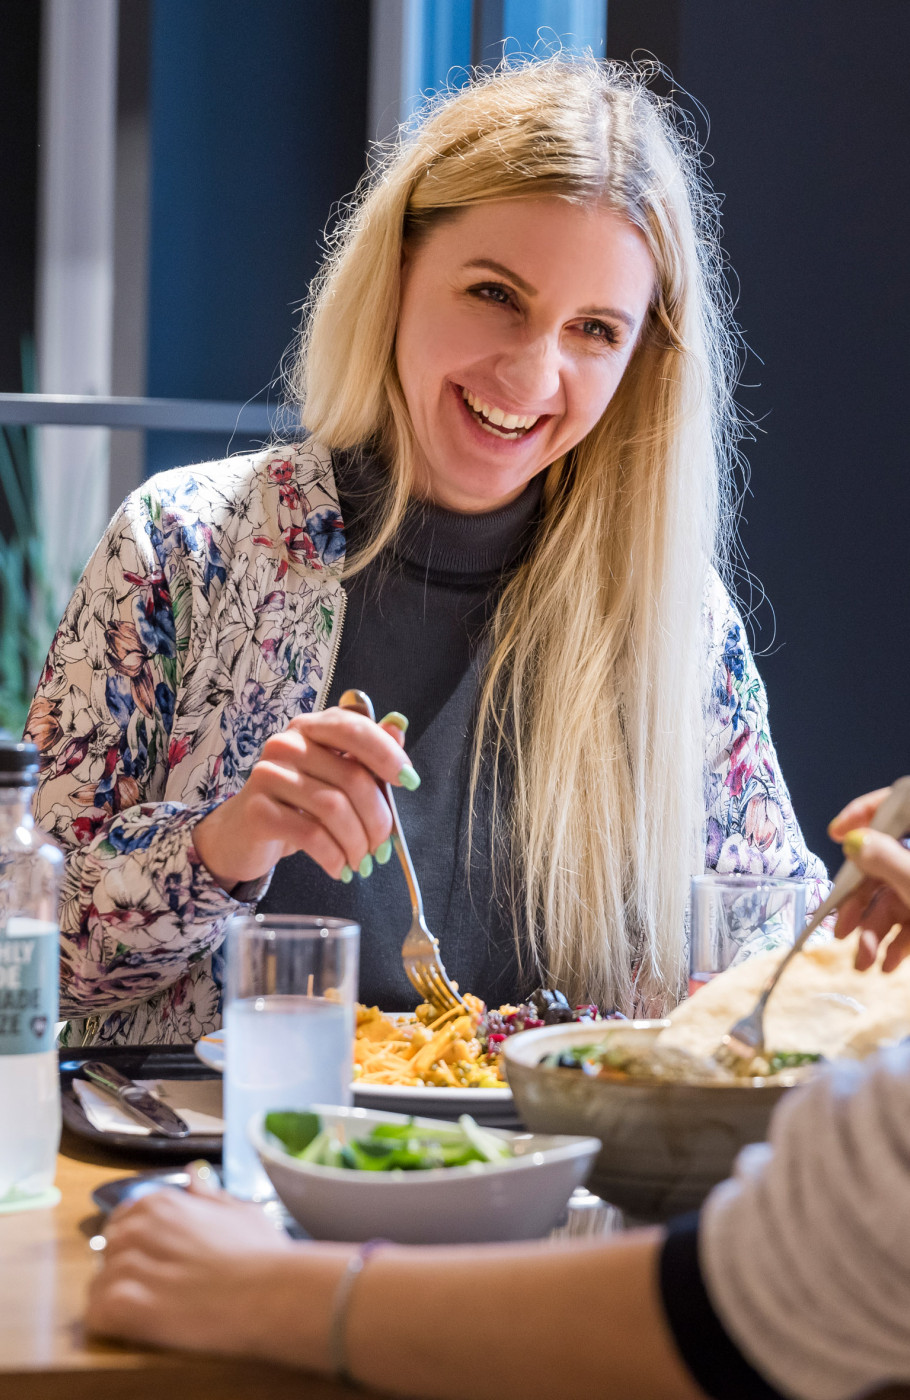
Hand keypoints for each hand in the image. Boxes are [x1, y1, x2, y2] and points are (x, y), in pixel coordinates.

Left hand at [85, 1177, 294, 1355]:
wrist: (268, 1293)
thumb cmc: (261, 1254)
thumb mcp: (240, 1210)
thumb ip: (208, 1195)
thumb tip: (193, 1176)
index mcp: (161, 1203)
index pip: (124, 1220)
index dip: (139, 1244)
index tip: (157, 1262)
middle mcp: (138, 1226)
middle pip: (108, 1252)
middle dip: (126, 1270)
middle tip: (159, 1289)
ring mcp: (128, 1263)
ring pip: (101, 1283)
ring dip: (121, 1298)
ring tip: (154, 1310)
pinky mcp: (124, 1303)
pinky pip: (98, 1312)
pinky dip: (113, 1321)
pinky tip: (141, 1324)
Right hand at [193, 708, 411, 888]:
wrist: (243, 834)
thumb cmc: (296, 804)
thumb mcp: (333, 776)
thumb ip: (365, 754)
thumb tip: (399, 728)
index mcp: (311, 728)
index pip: (354, 728)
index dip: (387, 754)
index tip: (410, 782)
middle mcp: (286, 744)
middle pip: (351, 777)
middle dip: (378, 818)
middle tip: (383, 846)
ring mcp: (268, 775)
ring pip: (333, 808)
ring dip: (357, 842)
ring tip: (362, 861)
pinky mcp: (258, 810)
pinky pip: (310, 834)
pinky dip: (334, 856)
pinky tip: (340, 868)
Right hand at [828, 788, 909, 970]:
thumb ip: (885, 861)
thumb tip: (852, 842)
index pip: (895, 802)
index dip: (863, 812)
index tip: (835, 835)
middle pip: (886, 863)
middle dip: (860, 903)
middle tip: (840, 931)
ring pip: (897, 897)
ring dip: (876, 932)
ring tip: (864, 963)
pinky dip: (900, 941)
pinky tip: (888, 965)